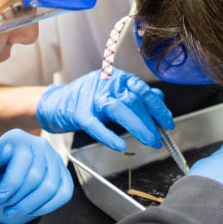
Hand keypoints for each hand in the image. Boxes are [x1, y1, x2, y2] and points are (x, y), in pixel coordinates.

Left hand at [0, 129, 73, 223]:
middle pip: (37, 176)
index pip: (23, 159)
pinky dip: (45, 208)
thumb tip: (7, 148)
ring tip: (14, 210)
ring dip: (30, 205)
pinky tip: (30, 210)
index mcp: (18, 138)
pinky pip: (64, 193)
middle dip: (18, 197)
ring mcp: (54, 159)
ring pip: (51, 187)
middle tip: (4, 204)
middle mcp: (40, 144)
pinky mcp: (64, 175)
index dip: (10, 183)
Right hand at [36, 69, 173, 151]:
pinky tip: (120, 145)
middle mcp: (105, 84)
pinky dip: (108, 135)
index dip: (157, 106)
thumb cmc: (85, 99)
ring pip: (118, 109)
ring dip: (137, 125)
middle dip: (150, 120)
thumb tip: (158, 99)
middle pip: (132, 100)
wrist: (54, 102)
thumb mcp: (112, 92)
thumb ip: (134, 95)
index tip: (168, 122)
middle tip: (159, 138)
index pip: (141, 89)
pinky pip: (95, 125)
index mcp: (116, 78)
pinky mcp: (79, 113)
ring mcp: (91, 98)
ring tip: (150, 140)